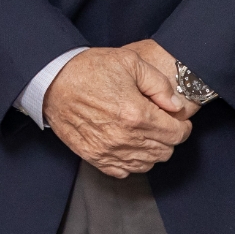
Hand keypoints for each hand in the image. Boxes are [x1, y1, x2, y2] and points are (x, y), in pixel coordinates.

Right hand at [41, 47, 192, 178]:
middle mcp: (125, 138)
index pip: (176, 134)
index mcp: (137, 114)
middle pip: (164, 151)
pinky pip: (125, 171)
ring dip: (152, 150)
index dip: (183, 127)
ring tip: (145, 133)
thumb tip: (175, 106)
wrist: (52, 81)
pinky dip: (133, 162)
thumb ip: (159, 85)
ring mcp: (109, 151)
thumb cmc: (89, 69)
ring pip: (147, 164)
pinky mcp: (94, 157)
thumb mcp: (130, 62)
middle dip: (169, 138)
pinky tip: (129, 145)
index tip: (177, 120)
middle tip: (161, 123)